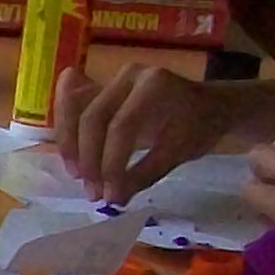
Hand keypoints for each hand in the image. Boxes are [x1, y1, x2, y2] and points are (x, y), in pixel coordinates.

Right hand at [55, 64, 237, 205]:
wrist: (208, 107)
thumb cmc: (198, 128)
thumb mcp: (177, 153)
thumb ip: (144, 174)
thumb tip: (112, 199)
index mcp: (154, 85)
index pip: (121, 126)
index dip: (111, 163)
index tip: (110, 194)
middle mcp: (129, 75)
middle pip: (93, 118)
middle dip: (89, 159)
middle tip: (93, 191)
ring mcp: (111, 79)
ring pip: (75, 112)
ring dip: (70, 148)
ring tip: (79, 177)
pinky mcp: (100, 88)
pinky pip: (72, 106)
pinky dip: (65, 132)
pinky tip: (67, 155)